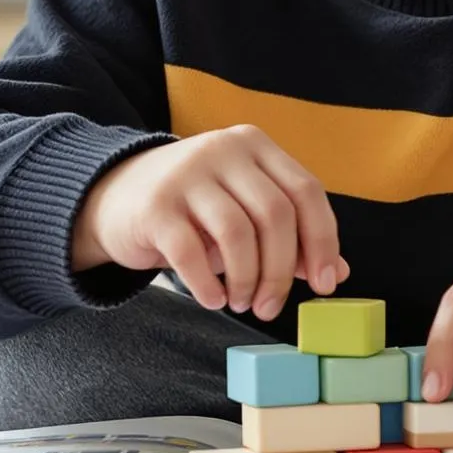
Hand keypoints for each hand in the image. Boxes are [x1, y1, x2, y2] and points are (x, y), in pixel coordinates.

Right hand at [70, 125, 346, 321]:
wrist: (116, 197)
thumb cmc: (194, 210)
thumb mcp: (244, 210)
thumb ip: (290, 236)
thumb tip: (336, 273)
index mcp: (255, 146)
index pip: (306, 191)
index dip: (322, 241)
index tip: (323, 285)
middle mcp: (223, 150)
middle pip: (274, 215)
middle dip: (280, 271)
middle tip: (269, 307)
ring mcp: (186, 174)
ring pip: (237, 234)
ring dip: (246, 280)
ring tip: (241, 302)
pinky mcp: (154, 205)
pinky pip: (191, 252)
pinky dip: (208, 285)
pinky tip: (213, 299)